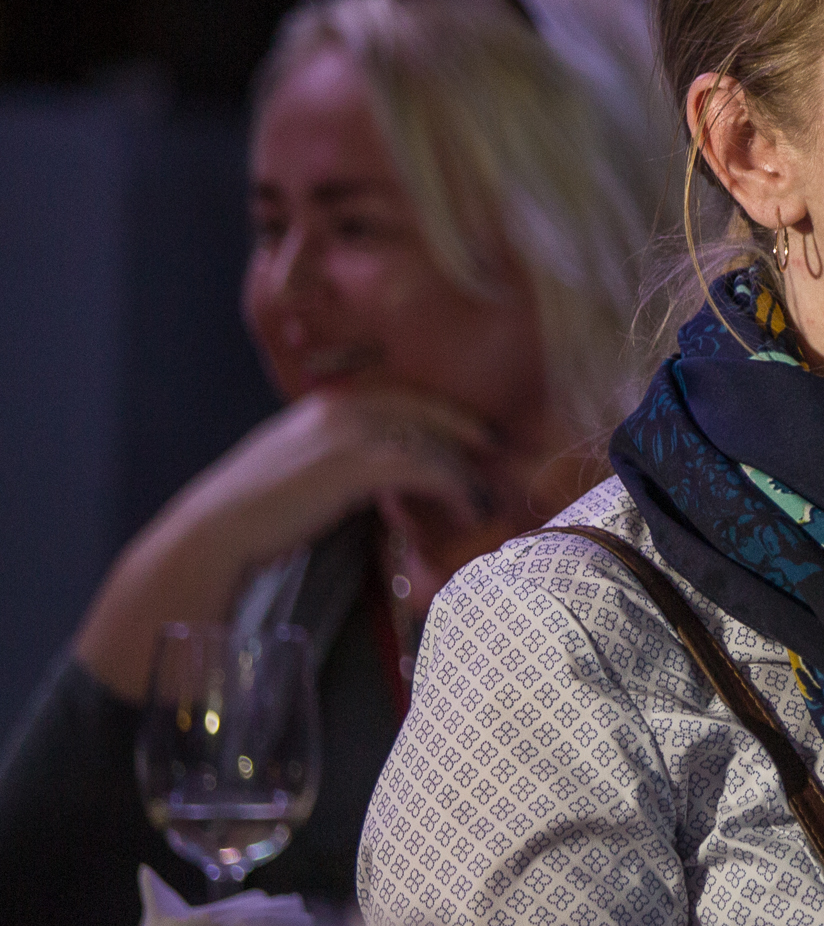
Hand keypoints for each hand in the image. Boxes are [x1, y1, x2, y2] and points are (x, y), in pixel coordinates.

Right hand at [71, 388, 491, 694]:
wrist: (218, 530)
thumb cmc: (257, 510)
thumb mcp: (300, 465)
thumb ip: (340, 457)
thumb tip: (383, 473)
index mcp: (328, 403)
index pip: (404, 395)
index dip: (447, 413)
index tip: (479, 433)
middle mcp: (342, 408)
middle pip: (426, 411)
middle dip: (469, 434)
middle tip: (502, 456)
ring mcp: (348, 433)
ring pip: (430, 442)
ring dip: (465, 471)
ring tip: (486, 498)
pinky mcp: (354, 465)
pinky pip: (423, 469)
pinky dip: (453, 488)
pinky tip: (468, 507)